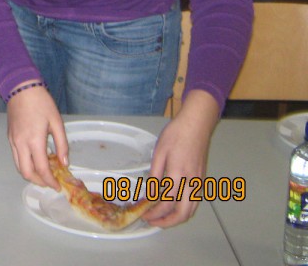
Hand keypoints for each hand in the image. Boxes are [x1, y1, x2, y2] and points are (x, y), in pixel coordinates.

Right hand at [6, 83, 65, 190]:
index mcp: (34, 141)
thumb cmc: (42, 103)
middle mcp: (21, 144)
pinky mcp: (10, 138)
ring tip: (43, 174)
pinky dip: (25, 164)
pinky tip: (35, 160)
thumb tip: (64, 163)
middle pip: (26, 173)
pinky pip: (16, 157)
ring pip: (18, 167)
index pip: (42, 169)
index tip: (58, 186)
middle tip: (50, 182)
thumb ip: (61, 145)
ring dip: (31, 174)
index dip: (50, 181)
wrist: (21, 88)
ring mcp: (13, 142)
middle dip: (39, 182)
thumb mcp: (57, 122)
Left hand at [143, 89, 219, 226]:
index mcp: (178, 174)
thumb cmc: (176, 134)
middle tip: (152, 221)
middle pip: (182, 213)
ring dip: (177, 218)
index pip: (166, 202)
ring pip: (192, 210)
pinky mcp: (202, 179)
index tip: (144, 213)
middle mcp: (191, 182)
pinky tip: (173, 206)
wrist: (197, 124)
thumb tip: (150, 191)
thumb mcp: (160, 151)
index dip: (154, 211)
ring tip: (161, 217)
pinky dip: (185, 209)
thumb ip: (156, 173)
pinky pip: (195, 201)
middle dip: (167, 222)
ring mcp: (199, 182)